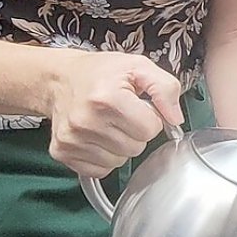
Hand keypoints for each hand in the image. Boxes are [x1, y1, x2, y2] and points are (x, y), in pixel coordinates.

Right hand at [46, 52, 185, 179]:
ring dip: (120, 146)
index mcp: (108, 97)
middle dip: (135, 133)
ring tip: (108, 124)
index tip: (138, 107)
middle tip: (122, 115)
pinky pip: (100, 170)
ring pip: (119, 161)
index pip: (150, 129)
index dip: (150, 118)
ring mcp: (72, 139)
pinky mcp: (62, 152)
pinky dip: (103, 157)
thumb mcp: (138, 66)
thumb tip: (175, 119)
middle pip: (136, 147)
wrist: (60, 80)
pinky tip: (96, 138)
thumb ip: (165, 88)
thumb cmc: (101, 73)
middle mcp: (86, 120)